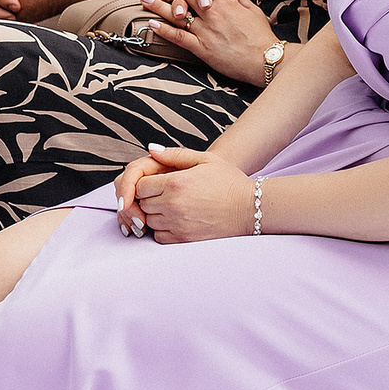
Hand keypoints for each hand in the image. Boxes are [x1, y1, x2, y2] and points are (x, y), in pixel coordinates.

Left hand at [115, 144, 252, 243]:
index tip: (158, 183)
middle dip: (149, 198)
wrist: (249, 208)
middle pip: (142, 203)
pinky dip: (163, 229)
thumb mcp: (205, 159)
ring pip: (149, 221)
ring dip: (155, 214)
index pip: (140, 185)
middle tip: (165, 194)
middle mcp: (173, 204)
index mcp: (176, 182)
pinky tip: (176, 220)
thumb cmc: (229, 182)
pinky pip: (159, 236)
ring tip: (172, 206)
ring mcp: (177, 223)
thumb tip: (151, 150)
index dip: (147, 183)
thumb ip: (175, 154)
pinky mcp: (183, 239)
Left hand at [141, 0, 283, 84]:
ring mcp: (206, 30)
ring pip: (176, 13)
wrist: (265, 59)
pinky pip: (178, 36)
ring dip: (158, 5)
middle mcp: (214, 12)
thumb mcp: (253, 11)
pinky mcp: (202, 48)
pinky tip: (152, 24)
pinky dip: (163, 30)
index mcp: (228, 0)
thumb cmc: (262, 36)